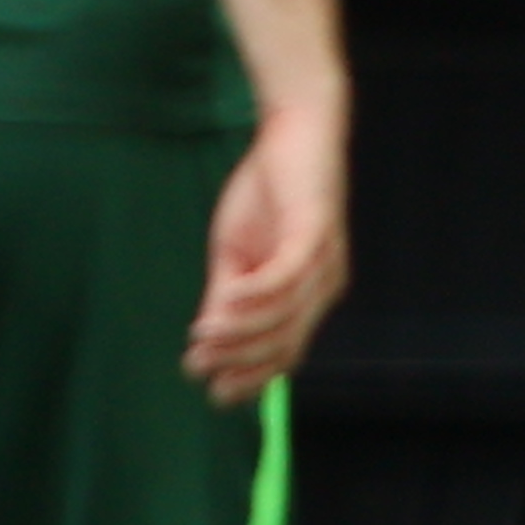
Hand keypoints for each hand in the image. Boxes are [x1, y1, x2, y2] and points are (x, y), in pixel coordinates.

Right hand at [187, 93, 344, 401]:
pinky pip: (286, 276)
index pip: (285, 351)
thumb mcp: (236, 249)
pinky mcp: (315, 233)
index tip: (212, 392)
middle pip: (286, 341)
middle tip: (198, 369)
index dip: (251, 376)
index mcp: (309, 294)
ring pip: (284, 314)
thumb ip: (226, 291)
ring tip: (200, 340)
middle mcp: (325, 287)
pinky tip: (223, 303)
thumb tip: (206, 334)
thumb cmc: (268, 190)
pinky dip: (254, 295)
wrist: (297, 132)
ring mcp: (324, 262)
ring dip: (240, 332)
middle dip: (241, 362)